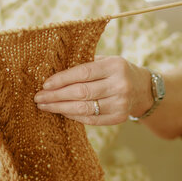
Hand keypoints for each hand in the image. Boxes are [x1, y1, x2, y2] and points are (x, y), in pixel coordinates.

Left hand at [34, 56, 152, 125]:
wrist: (143, 88)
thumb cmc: (115, 71)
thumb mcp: (105, 61)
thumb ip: (84, 64)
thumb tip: (52, 72)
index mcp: (114, 66)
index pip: (83, 72)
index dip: (62, 79)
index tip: (45, 84)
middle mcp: (119, 85)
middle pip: (81, 93)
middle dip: (56, 96)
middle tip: (38, 97)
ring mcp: (120, 104)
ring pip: (83, 108)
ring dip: (60, 108)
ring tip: (44, 106)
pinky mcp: (118, 118)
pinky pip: (90, 119)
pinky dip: (73, 116)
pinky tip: (61, 112)